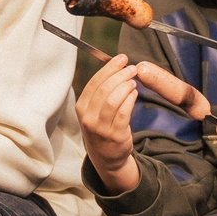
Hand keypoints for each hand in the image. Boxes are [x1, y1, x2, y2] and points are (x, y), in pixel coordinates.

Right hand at [76, 55, 198, 194]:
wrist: (106, 156)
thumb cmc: (102, 127)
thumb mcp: (94, 110)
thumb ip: (102, 91)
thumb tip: (118, 66)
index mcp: (81, 108)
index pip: (94, 82)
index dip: (109, 68)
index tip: (121, 58)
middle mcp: (88, 118)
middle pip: (104, 89)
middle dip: (120, 75)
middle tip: (132, 68)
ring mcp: (101, 128)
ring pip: (114, 100)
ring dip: (126, 86)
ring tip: (133, 81)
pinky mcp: (115, 135)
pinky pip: (124, 112)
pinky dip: (131, 99)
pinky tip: (135, 93)